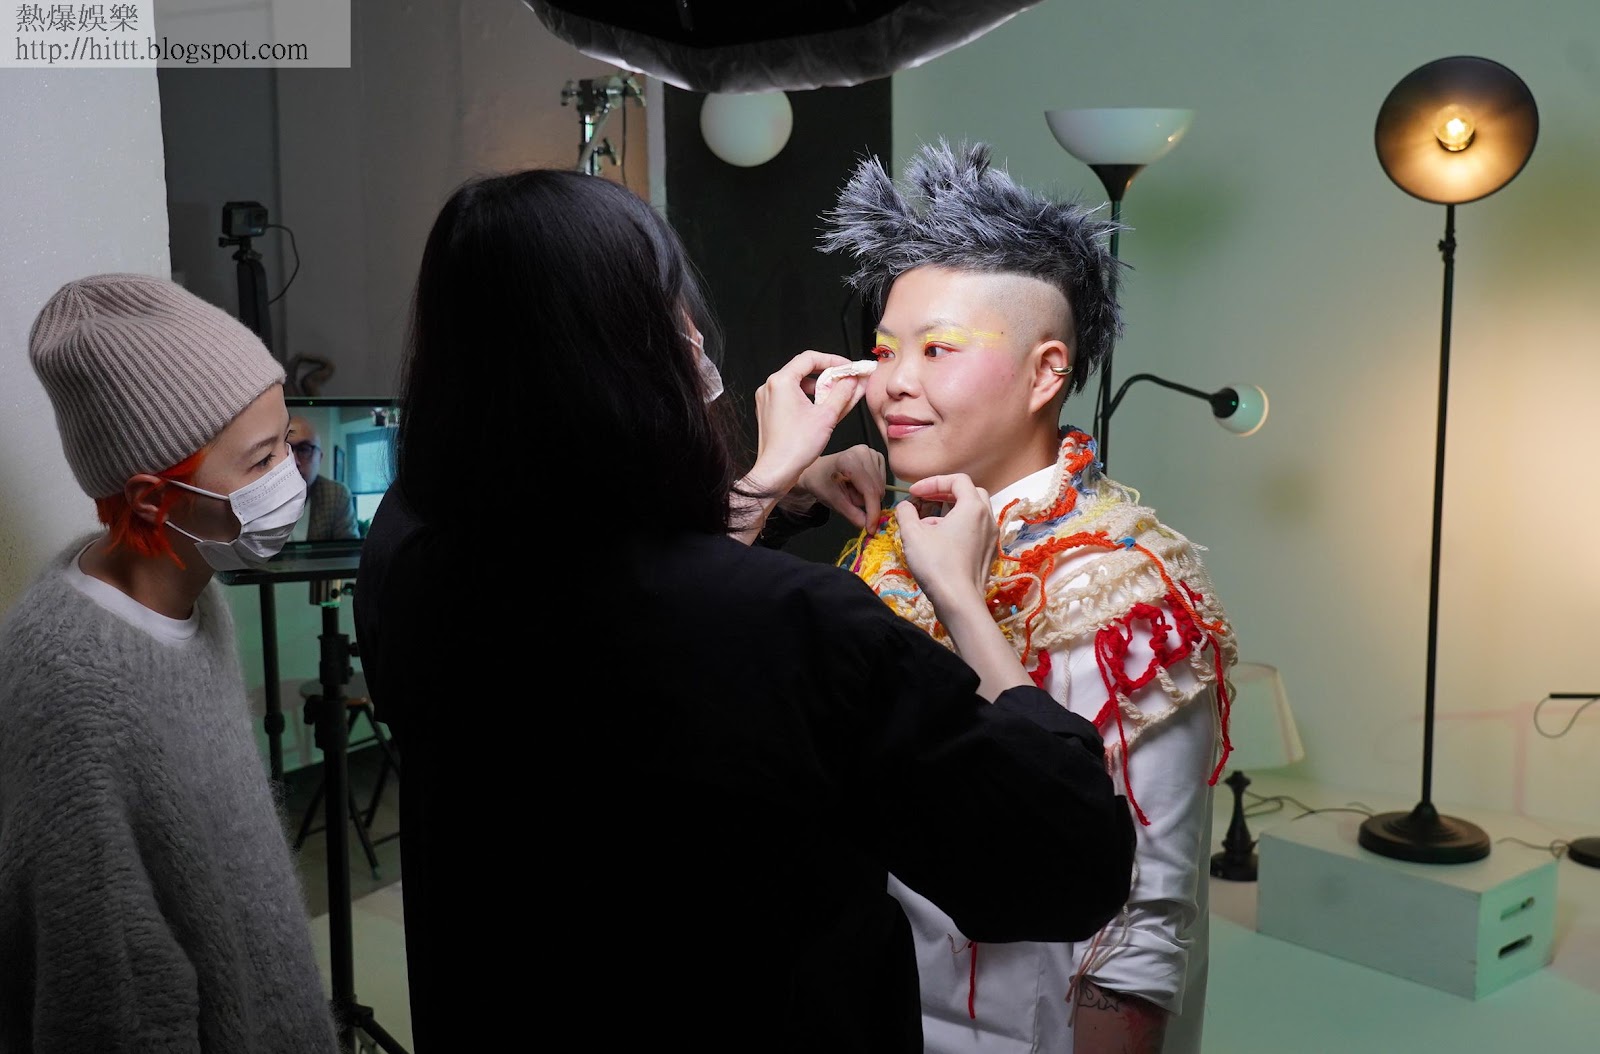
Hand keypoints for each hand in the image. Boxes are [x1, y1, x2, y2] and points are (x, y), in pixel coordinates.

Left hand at [749, 350, 866, 494]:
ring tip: (837, 397)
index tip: (848, 368)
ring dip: (819, 388)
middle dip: (828, 375)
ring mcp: (767, 400)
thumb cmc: (795, 447)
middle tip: (846, 381)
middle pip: (803, 370)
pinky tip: (822, 409)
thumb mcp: (827, 416)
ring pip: (797, 385)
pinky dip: (807, 399)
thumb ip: (843, 393)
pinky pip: (791, 397)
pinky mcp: (768, 412)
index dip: (833, 360)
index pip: (810, 358)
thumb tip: (852, 380)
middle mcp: (770, 387)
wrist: (776, 472)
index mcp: (781, 382)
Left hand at [795, 445, 886, 532]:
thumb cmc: (822, 483)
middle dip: (865, 502)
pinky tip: (858, 484)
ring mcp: (872, 452)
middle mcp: (864, 452)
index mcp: (850, 460)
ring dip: (868, 496)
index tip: (872, 528)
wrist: (819, 470)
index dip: (872, 512)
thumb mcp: (834, 501)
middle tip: (848, 498)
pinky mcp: (877, 456)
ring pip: (881, 487)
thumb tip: (867, 526)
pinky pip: (882, 481)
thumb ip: (852, 514)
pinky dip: (871, 488)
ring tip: (851, 489)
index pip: (869, 490)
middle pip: (877, 490)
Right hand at [894, 473, 997, 612]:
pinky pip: (974, 531)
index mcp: (973, 507)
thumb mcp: (912, 534)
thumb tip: (904, 506)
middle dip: (945, 493)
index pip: (957, 480)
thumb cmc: (936, 564)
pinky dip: (958, 528)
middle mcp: (988, 518)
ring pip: (972, 513)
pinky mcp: (988, 554)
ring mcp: (991, 537)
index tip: (914, 493)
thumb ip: (906, 513)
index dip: (933, 482)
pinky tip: (939, 543)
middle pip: (969, 493)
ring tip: (927, 524)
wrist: (959, 601)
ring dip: (950, 512)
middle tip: (925, 500)